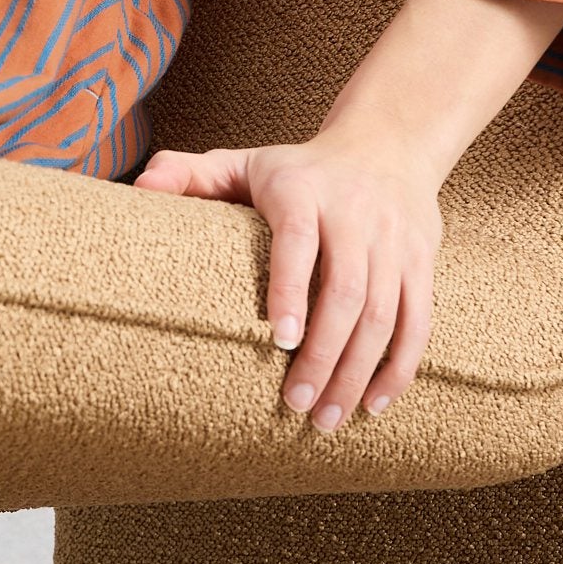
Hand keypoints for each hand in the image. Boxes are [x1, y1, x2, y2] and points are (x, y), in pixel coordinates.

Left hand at [135, 128, 442, 430]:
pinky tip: (374, 404)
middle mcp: (355, 215)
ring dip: (357, 372)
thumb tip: (141, 188)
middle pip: (345, 291)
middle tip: (296, 405)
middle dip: (323, 355)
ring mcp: (394, 240)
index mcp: (303, 192)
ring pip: (384, 314)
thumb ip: (189, 174)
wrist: (388, 144)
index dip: (290, 290)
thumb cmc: (299, 169)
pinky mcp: (421, 261)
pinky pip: (418, 319)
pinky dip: (401, 365)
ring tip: (327, 419)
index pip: (297, 242)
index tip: (280, 342)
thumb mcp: (244, 162)